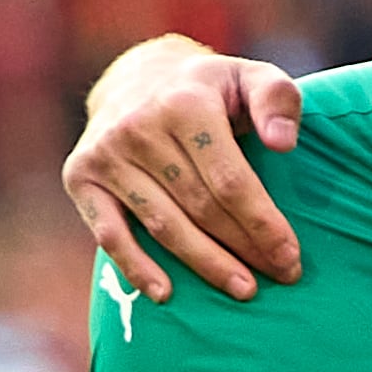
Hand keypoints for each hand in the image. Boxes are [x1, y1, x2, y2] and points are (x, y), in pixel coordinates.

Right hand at [68, 37, 307, 301]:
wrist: (135, 77)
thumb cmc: (209, 90)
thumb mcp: (250, 77)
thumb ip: (277, 100)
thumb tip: (283, 143)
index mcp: (185, 103)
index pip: (230, 180)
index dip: (263, 224)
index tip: (290, 256)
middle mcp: (139, 126)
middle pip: (200, 207)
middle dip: (244, 248)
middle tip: (281, 275)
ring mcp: (105, 154)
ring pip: (163, 226)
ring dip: (205, 264)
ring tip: (243, 289)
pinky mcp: (80, 177)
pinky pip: (109, 234)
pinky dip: (135, 267)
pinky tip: (165, 294)